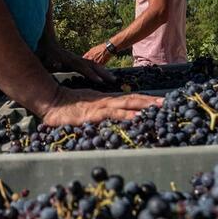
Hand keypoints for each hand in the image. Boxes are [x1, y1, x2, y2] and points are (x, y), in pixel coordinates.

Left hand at [40, 42, 114, 83]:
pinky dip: (100, 70)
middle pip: (93, 65)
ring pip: (94, 64)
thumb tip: (56, 65)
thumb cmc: (46, 54)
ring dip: (104, 71)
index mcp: (70, 60)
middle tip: (114, 80)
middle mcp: (77, 59)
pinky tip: (105, 76)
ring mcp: (79, 58)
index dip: (91, 74)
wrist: (47, 42)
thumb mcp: (47, 59)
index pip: (83, 67)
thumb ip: (52, 63)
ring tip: (114, 78)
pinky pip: (92, 64)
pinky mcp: (79, 59)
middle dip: (103, 73)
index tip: (100, 81)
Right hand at [40, 87, 161, 125]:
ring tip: (155, 110)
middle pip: (131, 100)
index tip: (162, 102)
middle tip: (166, 104)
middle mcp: (106, 101)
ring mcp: (99, 106)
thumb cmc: (69, 108)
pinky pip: (110, 115)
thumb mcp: (89, 111)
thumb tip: (116, 119)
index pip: (130, 99)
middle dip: (149, 102)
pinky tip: (134, 118)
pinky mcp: (91, 114)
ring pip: (124, 105)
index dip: (146, 100)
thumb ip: (101, 114)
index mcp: (107, 100)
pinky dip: (123, 116)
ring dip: (141, 107)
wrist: (51, 102)